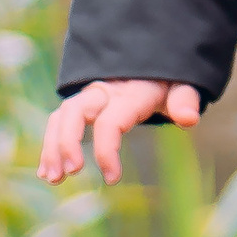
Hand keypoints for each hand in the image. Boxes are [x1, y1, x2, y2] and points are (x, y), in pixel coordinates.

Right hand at [40, 79, 201, 183]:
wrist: (152, 58)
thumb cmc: (168, 80)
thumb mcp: (182, 86)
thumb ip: (185, 100)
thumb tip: (189, 119)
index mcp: (129, 93)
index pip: (110, 122)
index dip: (106, 150)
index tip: (112, 179)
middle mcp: (103, 92)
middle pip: (74, 112)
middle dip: (67, 143)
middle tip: (71, 173)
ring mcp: (89, 97)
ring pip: (61, 117)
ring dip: (52, 147)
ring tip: (52, 179)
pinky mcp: (81, 105)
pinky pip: (58, 121)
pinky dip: (50, 144)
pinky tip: (48, 171)